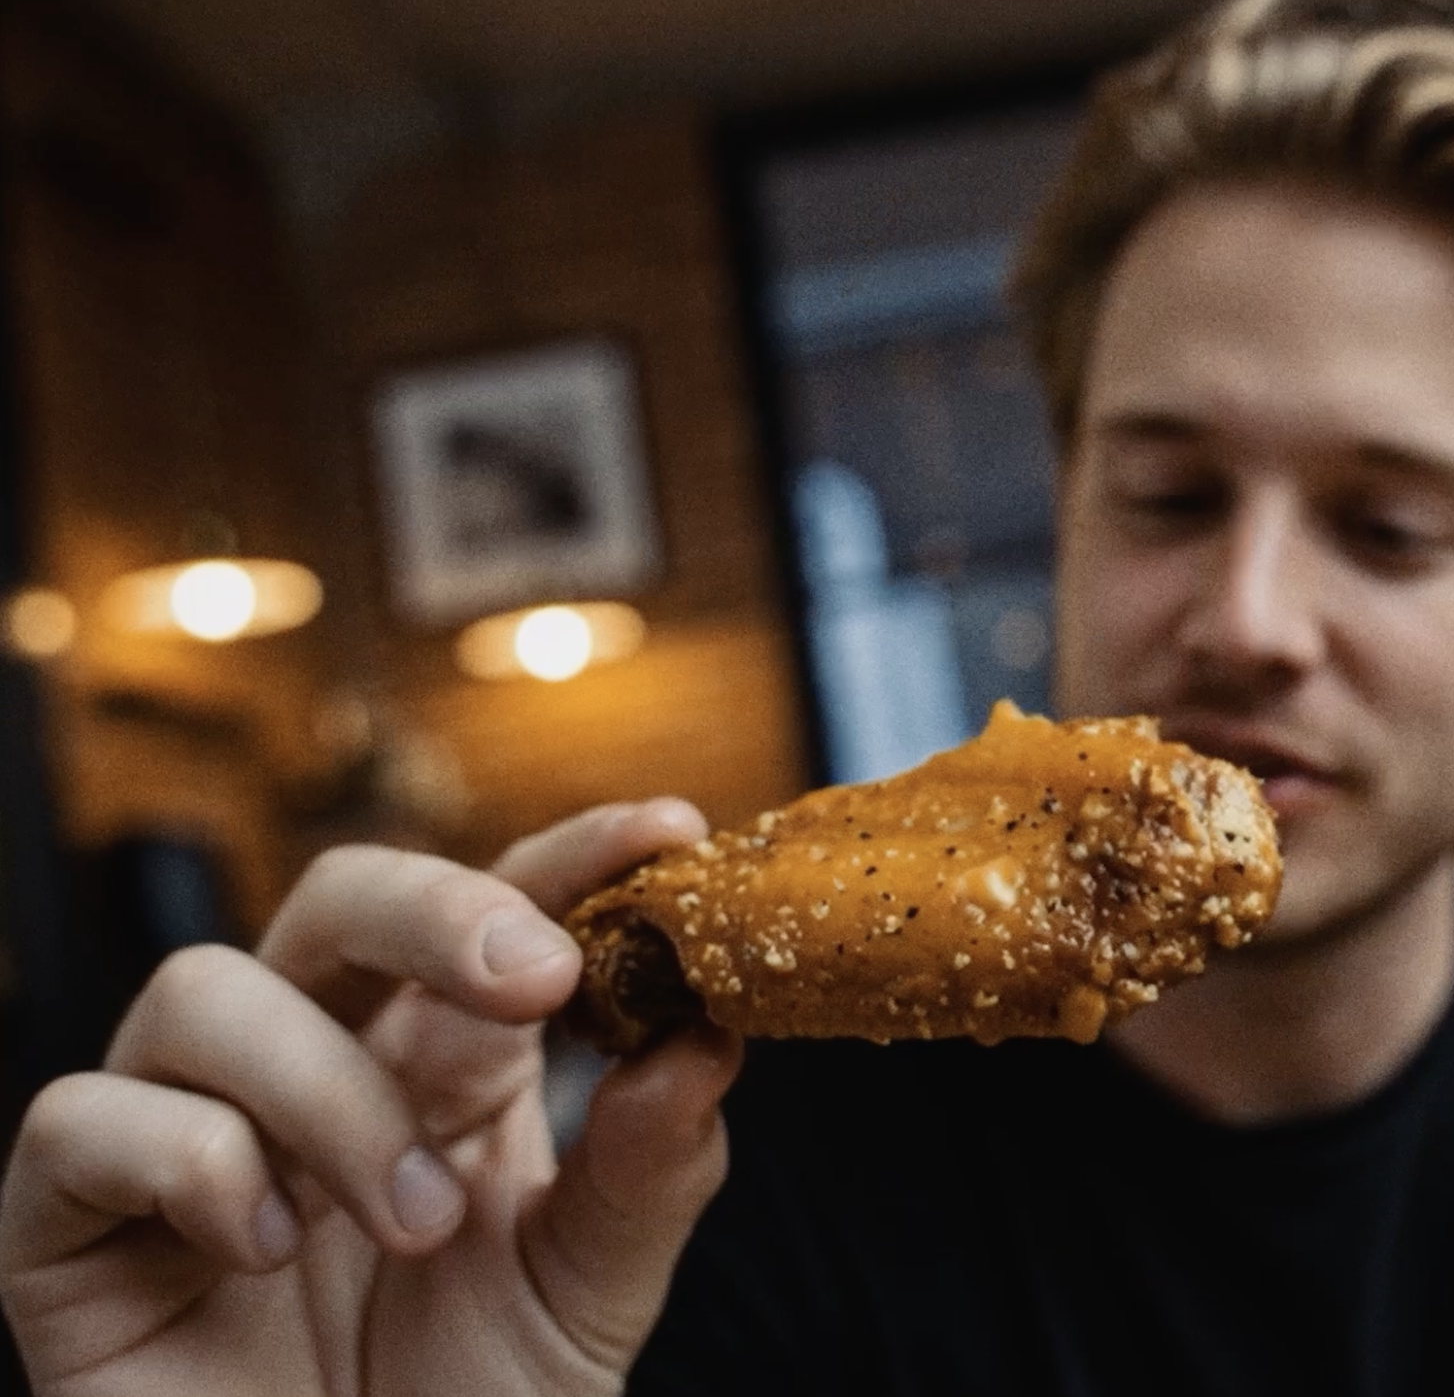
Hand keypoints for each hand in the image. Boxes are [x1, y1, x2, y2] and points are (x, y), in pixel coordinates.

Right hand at [0, 800, 742, 1396]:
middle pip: (339, 898)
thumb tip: (707, 1038)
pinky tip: (267, 1247)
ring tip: (416, 1221)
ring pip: (205, 992)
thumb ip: (646, 1175)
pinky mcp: (71, 1227)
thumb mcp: (586, 1296)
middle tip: (537, 981)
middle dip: (438, 910)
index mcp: (446, 1064)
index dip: (574, 856)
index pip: (500, 911)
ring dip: (329, 1092)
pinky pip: (81, 1120)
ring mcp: (184, 1132)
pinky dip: (187, 1160)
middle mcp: (313, 1068)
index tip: (669, 832)